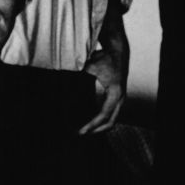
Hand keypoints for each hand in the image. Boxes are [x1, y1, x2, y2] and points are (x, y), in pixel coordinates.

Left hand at [79, 17, 128, 134]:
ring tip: (84, 130)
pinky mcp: (118, 97)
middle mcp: (120, 97)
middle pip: (110, 122)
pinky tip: (91, 123)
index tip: (81, 131)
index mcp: (114, 92)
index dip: (92, 125)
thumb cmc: (104, 58)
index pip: (104, 114)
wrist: (117, 50)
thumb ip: (79, 77)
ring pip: (112, 119)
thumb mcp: (90, 67)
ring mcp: (121, 98)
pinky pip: (112, 114)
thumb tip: (63, 91)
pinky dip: (102, 120)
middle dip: (95, 130)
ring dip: (99, 127)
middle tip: (80, 134)